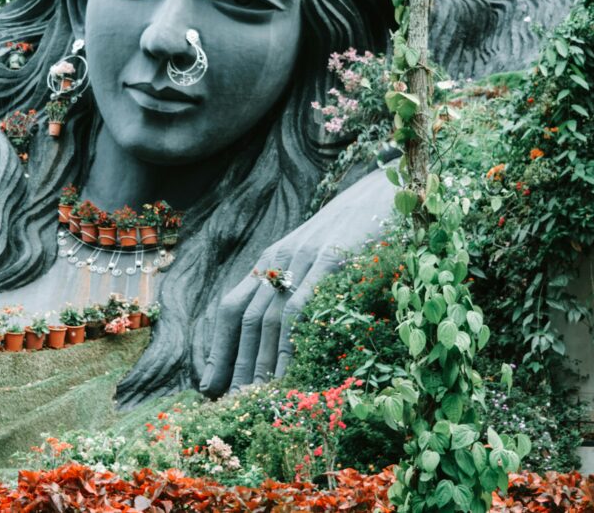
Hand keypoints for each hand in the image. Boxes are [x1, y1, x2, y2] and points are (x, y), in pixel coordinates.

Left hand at [199, 168, 394, 396]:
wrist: (383, 190)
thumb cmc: (354, 232)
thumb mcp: (315, 257)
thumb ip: (298, 287)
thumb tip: (289, 338)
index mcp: (270, 260)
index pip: (231, 307)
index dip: (219, 348)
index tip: (210, 383)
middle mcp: (277, 259)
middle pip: (243, 318)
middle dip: (234, 364)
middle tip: (230, 403)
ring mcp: (302, 260)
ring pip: (267, 318)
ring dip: (258, 362)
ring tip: (254, 398)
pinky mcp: (330, 260)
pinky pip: (301, 308)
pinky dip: (290, 344)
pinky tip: (288, 373)